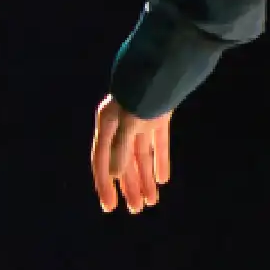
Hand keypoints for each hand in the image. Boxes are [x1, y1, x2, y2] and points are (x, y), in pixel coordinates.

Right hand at [91, 95, 171, 214]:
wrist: (169, 59)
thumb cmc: (143, 89)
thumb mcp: (129, 120)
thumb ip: (120, 148)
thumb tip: (112, 174)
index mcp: (106, 124)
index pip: (101, 161)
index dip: (105, 185)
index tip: (110, 207)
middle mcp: (121, 124)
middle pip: (123, 162)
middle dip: (130, 187)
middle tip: (137, 210)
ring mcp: (140, 119)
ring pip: (141, 156)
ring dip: (145, 178)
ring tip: (151, 202)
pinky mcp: (159, 115)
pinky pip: (158, 143)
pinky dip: (160, 161)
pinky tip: (163, 180)